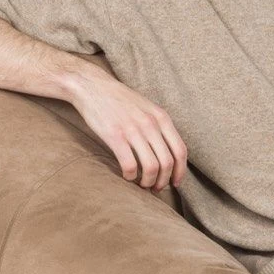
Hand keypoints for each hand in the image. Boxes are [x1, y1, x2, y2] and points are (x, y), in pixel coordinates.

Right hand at [69, 73, 187, 191]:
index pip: (180, 151)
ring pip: (151, 167)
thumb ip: (159, 127)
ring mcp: (133, 130)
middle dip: (164, 181)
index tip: (175, 183)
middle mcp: (151, 124)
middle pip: (167, 163)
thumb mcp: (147, 108)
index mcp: (162, 118)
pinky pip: (130, 165)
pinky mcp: (115, 136)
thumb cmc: (120, 101)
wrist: (92, 86)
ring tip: (142, 184)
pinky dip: (131, 176)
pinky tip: (127, 176)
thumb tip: (169, 153)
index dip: (180, 171)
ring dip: (148, 182)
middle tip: (156, 188)